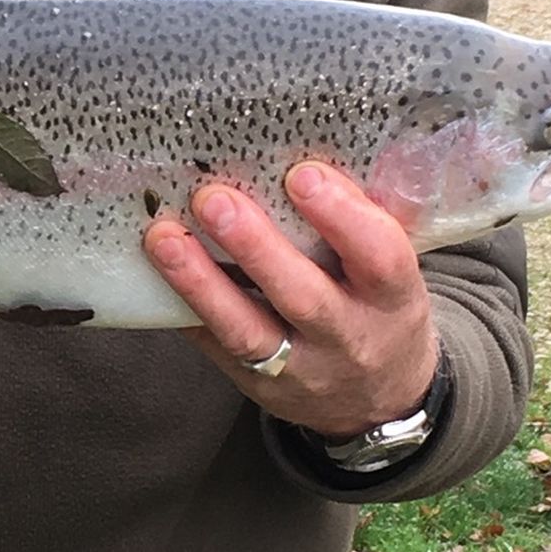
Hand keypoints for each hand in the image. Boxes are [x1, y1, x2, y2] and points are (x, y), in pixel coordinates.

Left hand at [143, 161, 438, 439]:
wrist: (378, 402)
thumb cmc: (379, 311)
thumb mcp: (396, 274)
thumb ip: (366, 224)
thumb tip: (314, 149)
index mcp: (395, 300)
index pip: (379, 258)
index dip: (343, 216)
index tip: (302, 174)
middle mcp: (349, 339)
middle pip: (303, 297)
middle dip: (255, 246)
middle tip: (214, 198)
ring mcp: (300, 369)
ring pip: (246, 330)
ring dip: (199, 282)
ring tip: (163, 238)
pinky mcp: (255, 382)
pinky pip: (214, 345)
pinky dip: (182, 305)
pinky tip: (154, 269)